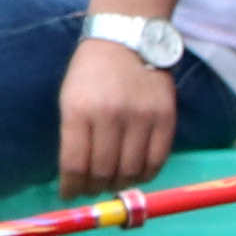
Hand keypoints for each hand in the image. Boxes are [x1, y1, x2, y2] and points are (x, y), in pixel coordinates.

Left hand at [57, 37, 178, 195]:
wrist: (127, 41)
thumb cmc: (92, 73)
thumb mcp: (70, 100)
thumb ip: (73, 137)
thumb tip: (76, 179)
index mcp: (79, 110)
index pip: (75, 164)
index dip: (72, 188)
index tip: (70, 195)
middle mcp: (110, 115)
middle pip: (103, 172)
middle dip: (94, 189)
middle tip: (92, 190)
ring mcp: (141, 117)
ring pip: (130, 171)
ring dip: (119, 185)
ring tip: (113, 183)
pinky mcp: (165, 118)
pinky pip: (156, 161)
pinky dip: (144, 175)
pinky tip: (135, 173)